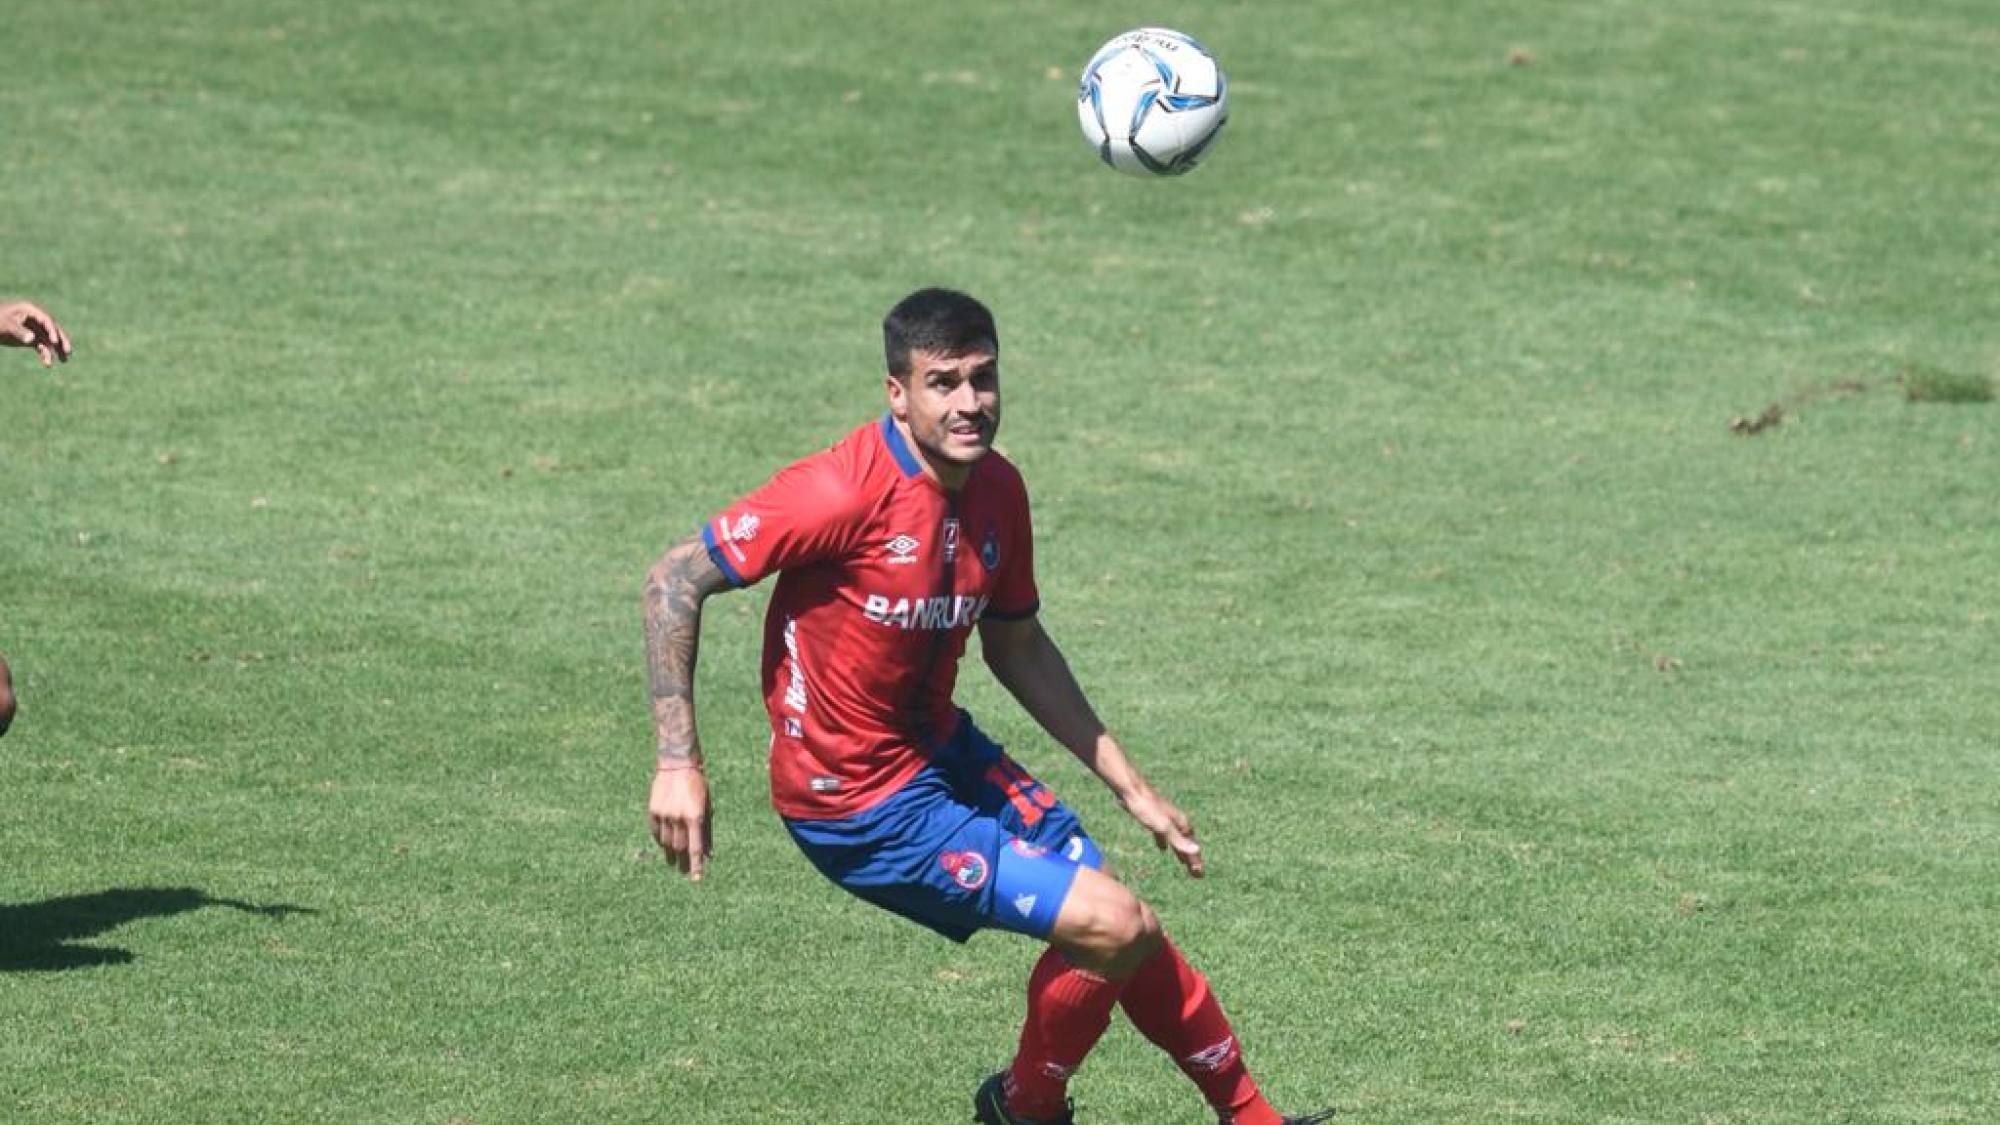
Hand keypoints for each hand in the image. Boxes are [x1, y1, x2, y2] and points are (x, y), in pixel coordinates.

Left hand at [0, 300, 71, 366]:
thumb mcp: (6, 325)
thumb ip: (19, 331)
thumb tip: (31, 339)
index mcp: (31, 311)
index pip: (46, 320)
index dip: (52, 331)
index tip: (55, 342)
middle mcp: (36, 319)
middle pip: (53, 330)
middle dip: (61, 341)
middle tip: (68, 351)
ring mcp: (34, 329)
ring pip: (50, 339)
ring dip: (57, 350)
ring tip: (64, 361)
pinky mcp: (31, 338)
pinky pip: (42, 346)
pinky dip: (46, 354)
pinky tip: (48, 364)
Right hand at [648, 765, 711, 879]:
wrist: (677, 764)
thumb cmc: (698, 784)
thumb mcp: (707, 806)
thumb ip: (707, 830)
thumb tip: (709, 852)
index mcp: (695, 816)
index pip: (695, 847)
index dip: (696, 864)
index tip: (696, 878)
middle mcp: (679, 817)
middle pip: (679, 848)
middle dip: (683, 862)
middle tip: (684, 871)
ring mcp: (664, 814)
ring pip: (666, 843)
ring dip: (671, 854)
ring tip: (674, 861)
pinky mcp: (653, 810)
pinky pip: (657, 832)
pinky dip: (661, 841)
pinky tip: (665, 845)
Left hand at [1120, 786, 1203, 877]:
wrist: (1131, 790)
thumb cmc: (1147, 808)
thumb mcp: (1163, 826)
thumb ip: (1178, 840)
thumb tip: (1197, 850)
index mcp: (1181, 824)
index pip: (1191, 847)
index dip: (1195, 861)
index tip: (1199, 875)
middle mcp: (1176, 822)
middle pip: (1186, 844)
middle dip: (1190, 858)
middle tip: (1196, 874)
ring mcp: (1166, 820)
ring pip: (1176, 839)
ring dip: (1180, 851)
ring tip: (1182, 862)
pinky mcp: (1155, 819)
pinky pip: (1164, 835)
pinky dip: (1165, 843)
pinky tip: (1162, 848)